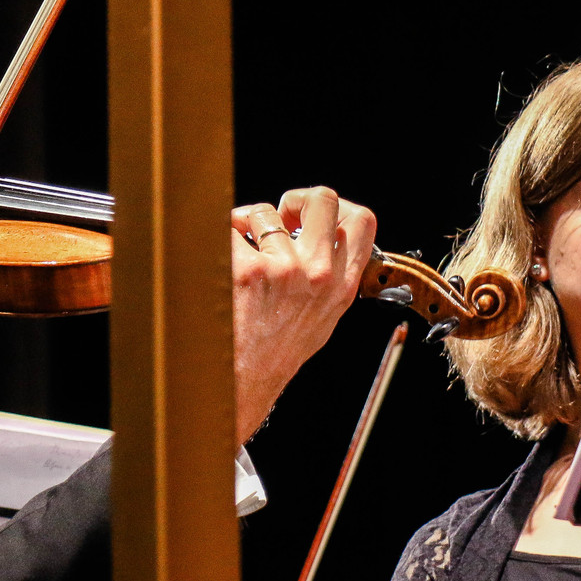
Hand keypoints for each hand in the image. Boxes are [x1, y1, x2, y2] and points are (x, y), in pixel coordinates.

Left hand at [231, 186, 375, 446]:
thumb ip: (329, 278)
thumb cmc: (274, 354)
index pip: (362, 222)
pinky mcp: (249, 270)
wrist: (240, 383)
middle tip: (275, 218)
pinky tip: (218, 264)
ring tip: (236, 253)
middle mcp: (318, 275)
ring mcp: (285, 270)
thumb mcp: (321, 318)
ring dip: (245, 224)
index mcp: (341, 286)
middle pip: (322, 198)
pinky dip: (218, 240)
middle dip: (293, 198)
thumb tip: (325, 239)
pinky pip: (229, 230)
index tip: (310, 217)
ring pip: (265, 212)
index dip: (336, 207)